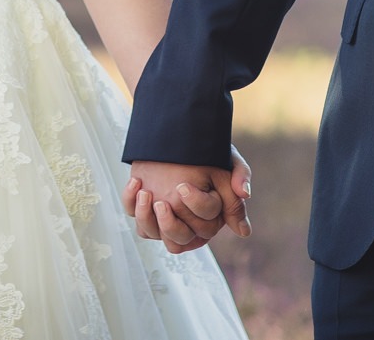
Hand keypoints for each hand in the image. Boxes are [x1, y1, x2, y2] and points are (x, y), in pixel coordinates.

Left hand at [123, 147, 251, 252]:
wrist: (180, 132)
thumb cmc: (207, 152)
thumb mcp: (227, 164)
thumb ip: (237, 190)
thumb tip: (244, 232)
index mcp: (209, 220)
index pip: (203, 230)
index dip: (194, 209)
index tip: (183, 187)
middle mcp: (186, 224)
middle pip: (177, 240)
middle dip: (168, 223)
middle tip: (162, 201)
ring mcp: (162, 217)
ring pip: (151, 234)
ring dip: (145, 217)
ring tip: (144, 193)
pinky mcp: (143, 207)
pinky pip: (131, 214)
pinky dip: (130, 201)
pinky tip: (136, 182)